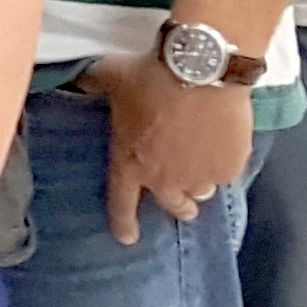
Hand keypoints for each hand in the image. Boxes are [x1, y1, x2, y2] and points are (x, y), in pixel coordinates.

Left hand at [86, 57, 253, 242]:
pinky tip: (225, 144)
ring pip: (202, 191)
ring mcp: (199, 176)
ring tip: (203, 166)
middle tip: (184, 204)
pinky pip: (227, 173)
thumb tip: (77, 77)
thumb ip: (93, 85)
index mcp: (130, 163)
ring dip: (200, 182)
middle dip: (178, 206)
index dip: (124, 223)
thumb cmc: (151, 75)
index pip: (122, 204)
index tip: (127, 238)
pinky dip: (225, 162)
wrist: (201, 68)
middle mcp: (164, 180)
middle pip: (174, 206)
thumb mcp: (111, 77)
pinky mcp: (230, 167)